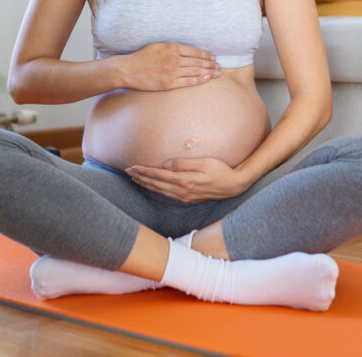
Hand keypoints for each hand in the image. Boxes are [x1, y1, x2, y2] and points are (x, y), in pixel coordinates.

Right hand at [117, 43, 220, 90]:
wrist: (128, 70)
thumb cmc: (142, 57)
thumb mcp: (158, 46)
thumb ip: (173, 48)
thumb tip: (187, 50)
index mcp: (172, 48)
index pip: (195, 51)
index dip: (206, 55)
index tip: (213, 57)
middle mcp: (173, 59)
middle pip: (198, 62)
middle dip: (211, 64)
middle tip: (219, 67)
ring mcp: (171, 72)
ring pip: (195, 71)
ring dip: (208, 72)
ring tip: (217, 73)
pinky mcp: (168, 83)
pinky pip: (187, 81)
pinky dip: (199, 80)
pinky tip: (206, 78)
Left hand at [125, 157, 248, 201]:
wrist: (234, 185)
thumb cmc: (221, 170)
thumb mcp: (203, 162)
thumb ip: (183, 164)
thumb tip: (165, 164)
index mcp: (184, 181)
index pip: (158, 176)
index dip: (144, 171)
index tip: (132, 166)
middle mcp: (182, 191)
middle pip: (156, 184)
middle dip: (141, 178)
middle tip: (127, 172)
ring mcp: (185, 197)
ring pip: (160, 191)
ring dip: (147, 184)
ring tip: (136, 179)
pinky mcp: (189, 198)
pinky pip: (168, 194)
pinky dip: (157, 189)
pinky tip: (154, 186)